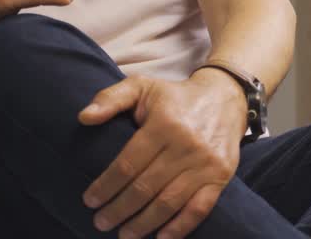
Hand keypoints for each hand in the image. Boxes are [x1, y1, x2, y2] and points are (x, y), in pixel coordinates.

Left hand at [78, 70, 247, 238]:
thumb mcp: (142, 87)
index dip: (106, 185)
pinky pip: (199, 208)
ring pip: (169, 202)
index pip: (128, 163)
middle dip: (119, 209)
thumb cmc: (175, 97)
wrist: (225, 97)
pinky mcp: (221, 176)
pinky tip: (161, 238)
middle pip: (145, 187)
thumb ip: (110, 98)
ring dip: (144, 223)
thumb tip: (84, 117)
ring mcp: (205, 163)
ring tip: (124, 235)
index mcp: (163, 124)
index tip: (89, 200)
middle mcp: (185, 145)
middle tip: (100, 222)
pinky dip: (180, 227)